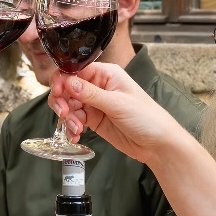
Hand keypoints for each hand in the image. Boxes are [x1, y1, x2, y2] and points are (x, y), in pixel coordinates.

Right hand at [49, 62, 188, 163]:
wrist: (157, 144)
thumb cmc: (146, 117)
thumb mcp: (117, 104)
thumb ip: (90, 94)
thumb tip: (67, 81)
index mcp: (106, 74)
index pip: (75, 70)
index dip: (62, 80)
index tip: (58, 93)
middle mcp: (98, 86)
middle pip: (67, 88)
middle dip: (62, 101)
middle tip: (65, 114)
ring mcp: (94, 104)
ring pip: (69, 105)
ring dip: (67, 117)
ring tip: (77, 129)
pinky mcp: (93, 120)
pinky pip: (74, 120)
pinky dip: (71, 128)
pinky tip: (75, 136)